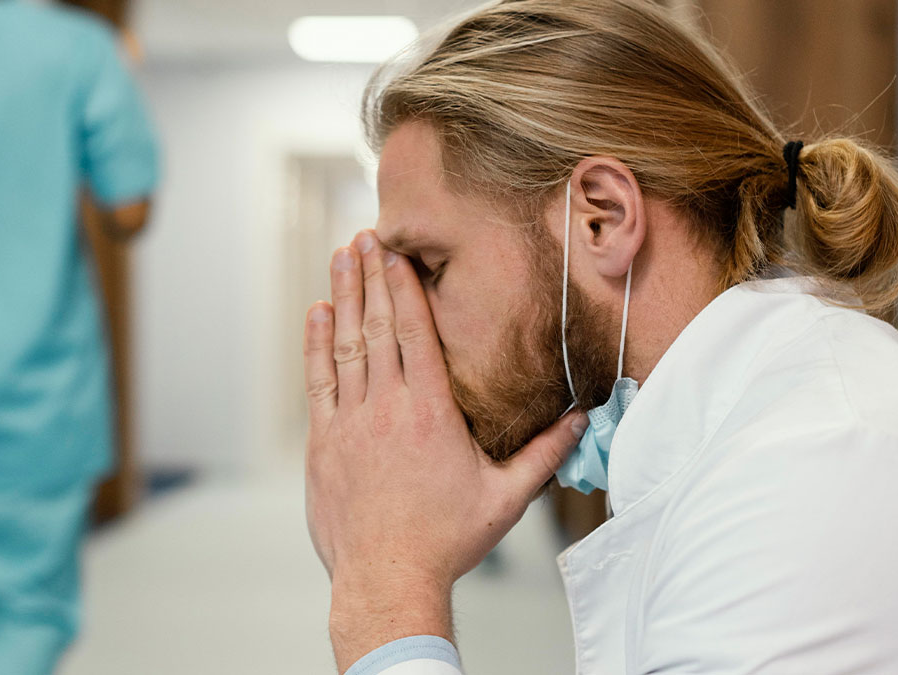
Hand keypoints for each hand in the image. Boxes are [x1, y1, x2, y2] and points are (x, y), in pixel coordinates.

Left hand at [303, 230, 585, 670]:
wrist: (387, 579)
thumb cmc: (447, 540)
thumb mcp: (506, 498)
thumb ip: (544, 454)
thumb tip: (580, 420)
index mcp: (431, 413)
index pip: (415, 334)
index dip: (404, 288)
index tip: (397, 252)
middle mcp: (387, 408)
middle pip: (376, 327)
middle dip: (370, 276)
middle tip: (364, 236)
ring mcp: (350, 424)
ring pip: (345, 346)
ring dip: (343, 297)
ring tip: (341, 257)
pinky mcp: (324, 444)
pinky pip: (318, 381)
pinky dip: (317, 344)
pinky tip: (317, 314)